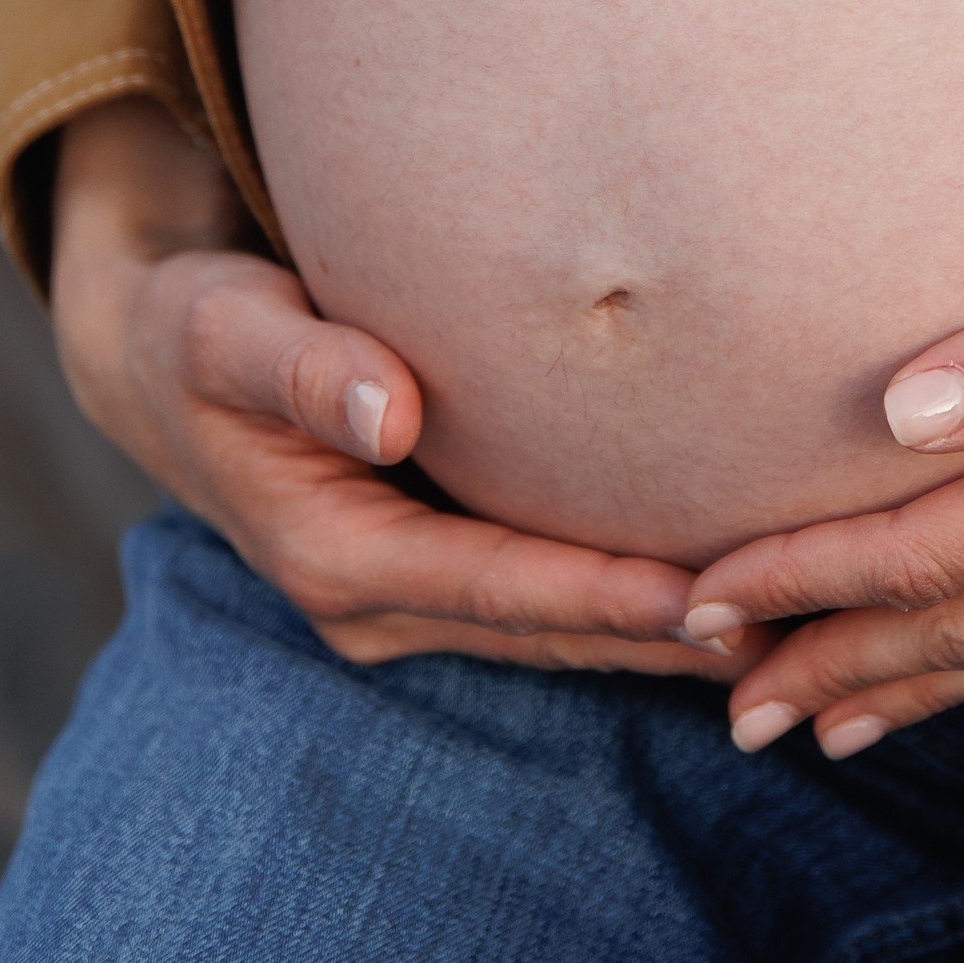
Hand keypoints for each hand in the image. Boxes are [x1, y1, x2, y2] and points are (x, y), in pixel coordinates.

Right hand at [50, 98, 734, 676]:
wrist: (166, 359)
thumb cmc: (200, 326)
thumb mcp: (224, 329)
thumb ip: (302, 364)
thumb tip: (389, 410)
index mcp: (334, 558)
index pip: (496, 588)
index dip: (601, 595)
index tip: (703, 597)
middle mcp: (375, 603)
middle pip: (548, 631)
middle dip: (666, 636)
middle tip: (796, 626)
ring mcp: (409, 601)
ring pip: (560, 632)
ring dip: (667, 634)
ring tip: (797, 623)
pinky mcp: (438, 574)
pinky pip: (550, 602)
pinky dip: (634, 603)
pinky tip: (729, 590)